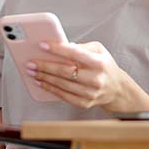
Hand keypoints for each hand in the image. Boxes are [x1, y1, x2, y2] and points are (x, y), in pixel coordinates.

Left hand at [26, 41, 142, 112]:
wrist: (117, 89)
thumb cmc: (104, 66)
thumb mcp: (99, 50)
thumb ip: (81, 47)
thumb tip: (61, 46)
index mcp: (99, 63)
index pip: (75, 54)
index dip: (57, 49)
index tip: (42, 45)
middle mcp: (96, 79)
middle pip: (65, 72)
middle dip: (45, 66)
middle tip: (30, 62)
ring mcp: (91, 93)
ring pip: (62, 85)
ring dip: (44, 78)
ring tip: (32, 71)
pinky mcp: (85, 103)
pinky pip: (64, 96)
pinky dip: (50, 89)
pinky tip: (41, 82)